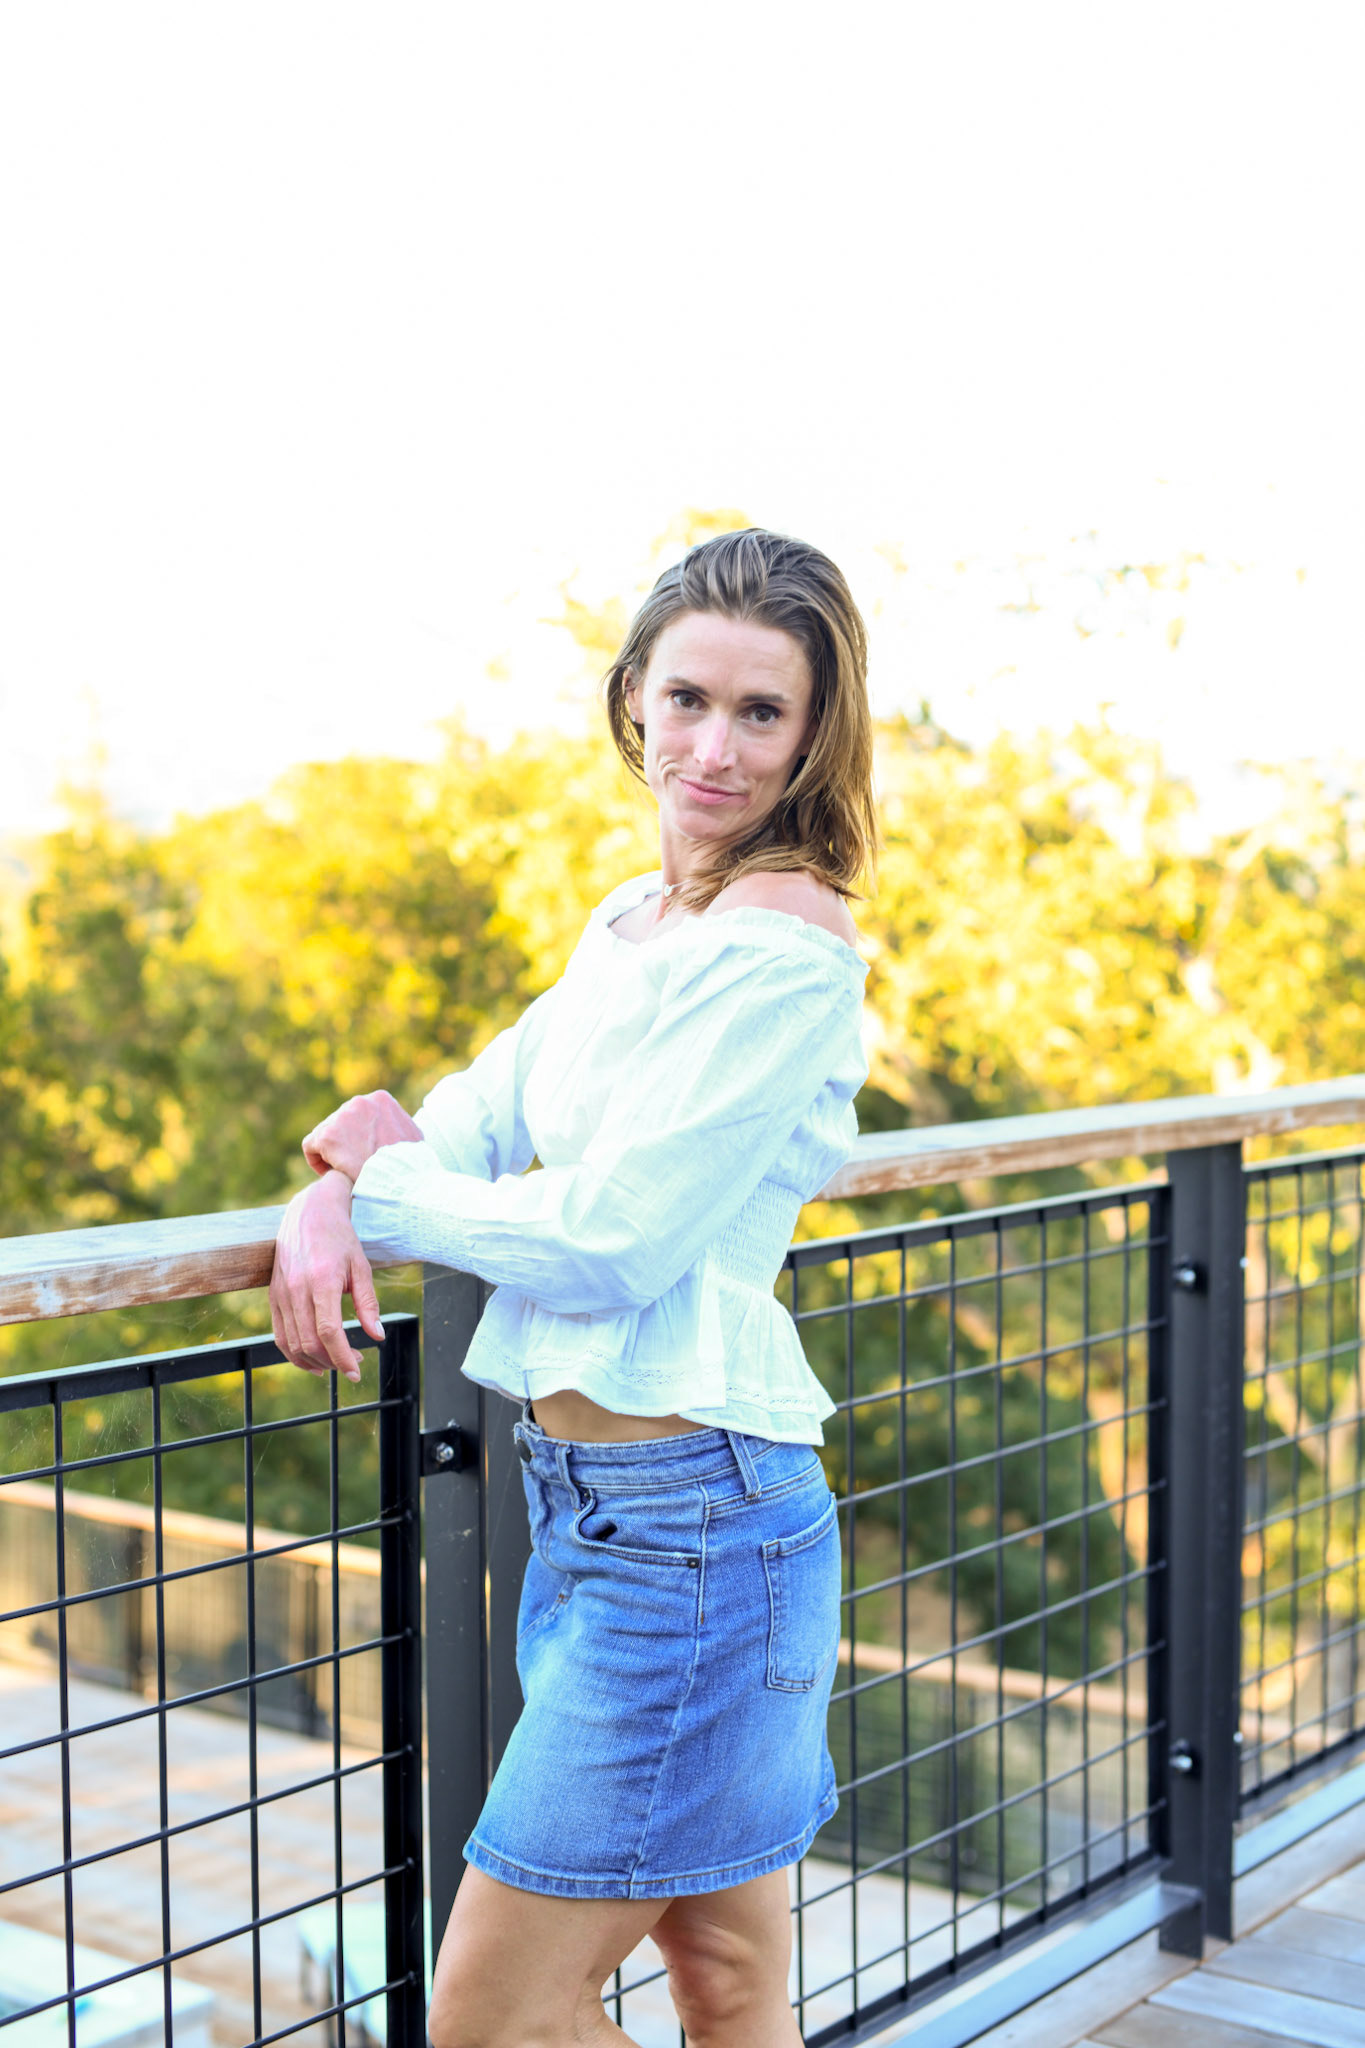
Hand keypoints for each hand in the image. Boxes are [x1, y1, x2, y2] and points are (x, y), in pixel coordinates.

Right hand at [269, 1170, 383, 1381]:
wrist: (308, 1213)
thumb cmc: (339, 1238)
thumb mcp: (361, 1266)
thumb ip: (368, 1303)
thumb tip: (376, 1336)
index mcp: (322, 1281)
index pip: (328, 1332)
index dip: (342, 1357)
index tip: (356, 1371)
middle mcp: (296, 1290)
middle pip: (310, 1342)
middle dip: (332, 1362)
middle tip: (353, 1363)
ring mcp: (281, 1294)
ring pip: (292, 1344)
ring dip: (314, 1361)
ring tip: (335, 1363)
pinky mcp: (273, 1297)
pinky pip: (279, 1335)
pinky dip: (294, 1354)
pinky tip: (312, 1360)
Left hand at [301, 1090, 422, 1182]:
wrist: (403, 1181)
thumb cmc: (411, 1165)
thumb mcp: (413, 1137)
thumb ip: (399, 1127)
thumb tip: (394, 1130)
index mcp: (381, 1099)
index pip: (358, 1114)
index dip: (359, 1137)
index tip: (365, 1155)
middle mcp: (359, 1102)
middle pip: (340, 1123)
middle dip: (345, 1144)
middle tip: (354, 1166)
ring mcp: (341, 1117)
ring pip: (325, 1135)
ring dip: (332, 1154)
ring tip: (344, 1172)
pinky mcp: (327, 1137)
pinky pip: (311, 1147)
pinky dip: (317, 1161)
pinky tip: (331, 1174)